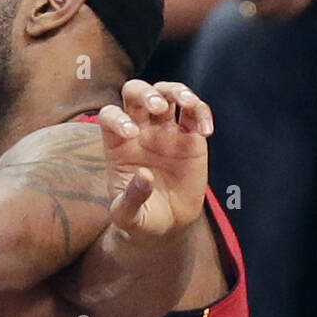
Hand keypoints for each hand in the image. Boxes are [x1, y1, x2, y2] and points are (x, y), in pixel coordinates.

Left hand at [99, 80, 211, 239]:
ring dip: (175, 91)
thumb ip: (131, 199)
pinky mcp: (190, 136)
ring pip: (166, 93)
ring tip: (187, 104)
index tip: (130, 133)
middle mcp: (139, 131)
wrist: (169, 225)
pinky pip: (195, 112)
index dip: (117, 118)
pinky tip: (206, 131)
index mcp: (117, 145)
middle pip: (135, 93)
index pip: (110, 117)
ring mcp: (165, 131)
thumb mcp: (128, 217)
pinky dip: (202, 112)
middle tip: (157, 107)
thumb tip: (145, 176)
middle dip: (145, 92)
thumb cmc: (141, 219)